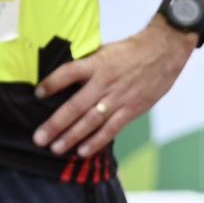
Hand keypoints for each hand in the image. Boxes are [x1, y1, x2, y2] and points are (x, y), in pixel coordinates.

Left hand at [33, 19, 196, 157]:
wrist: (165, 51)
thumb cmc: (133, 51)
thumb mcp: (107, 52)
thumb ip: (88, 66)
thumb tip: (66, 81)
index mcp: (97, 64)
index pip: (69, 73)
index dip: (52, 83)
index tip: (38, 93)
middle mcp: (105, 82)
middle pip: (76, 106)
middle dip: (55, 124)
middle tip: (39, 138)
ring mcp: (119, 98)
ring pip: (91, 121)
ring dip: (72, 136)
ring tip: (56, 148)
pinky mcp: (132, 109)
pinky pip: (112, 128)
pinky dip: (97, 141)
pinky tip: (83, 151)